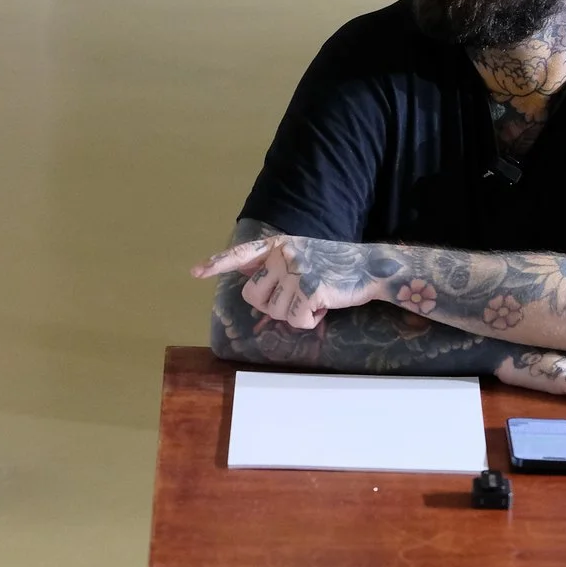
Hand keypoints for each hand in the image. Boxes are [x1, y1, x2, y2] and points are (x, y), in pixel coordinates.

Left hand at [192, 233, 384, 331]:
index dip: (217, 264)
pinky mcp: (310, 290)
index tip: (195, 272)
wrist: (370, 267)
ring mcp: (296, 272)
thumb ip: (274, 262)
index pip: (241, 254)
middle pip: (253, 295)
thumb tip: (246, 273)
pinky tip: (324, 307)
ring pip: (274, 311)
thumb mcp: (302, 253)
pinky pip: (295, 320)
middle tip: (294, 300)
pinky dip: (309, 321)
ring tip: (315, 299)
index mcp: (278, 245)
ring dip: (294, 314)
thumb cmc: (336, 264)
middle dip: (270, 305)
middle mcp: (283, 255)